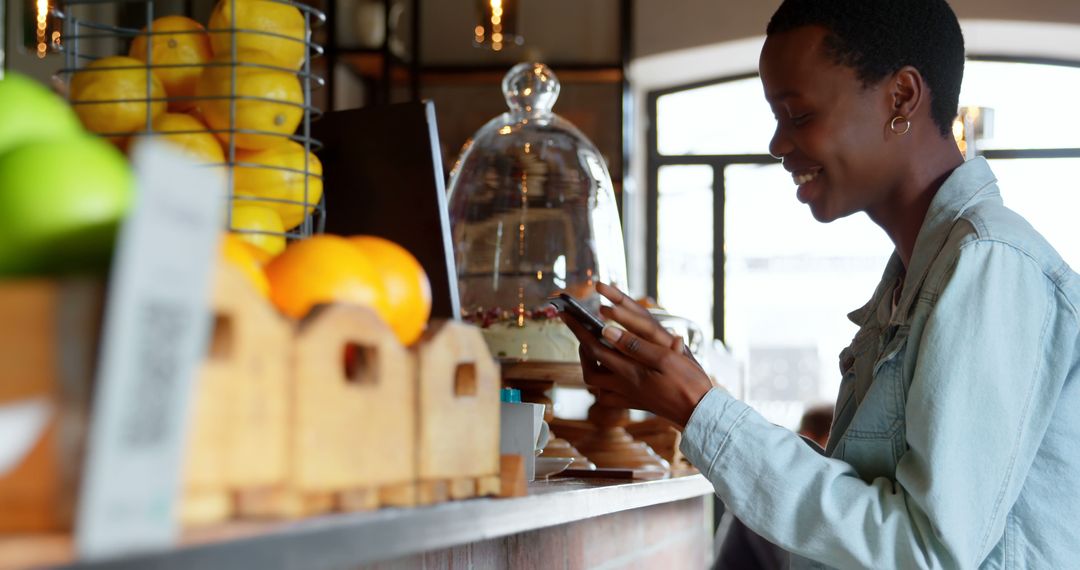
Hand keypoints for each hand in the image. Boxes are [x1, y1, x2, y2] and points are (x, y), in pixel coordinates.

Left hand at [559, 282, 713, 428]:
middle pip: (590, 367)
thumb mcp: (666, 358)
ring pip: (597, 384)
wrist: (700, 413)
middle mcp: (624, 386)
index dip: (580, 330)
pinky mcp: (634, 404)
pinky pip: (608, 396)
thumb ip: (635, 345)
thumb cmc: (688, 383)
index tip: (569, 315)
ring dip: (590, 364)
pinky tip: (608, 373)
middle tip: (578, 328)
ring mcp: (627, 397)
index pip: (595, 348)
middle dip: (580, 344)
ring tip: (592, 347)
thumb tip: (607, 331)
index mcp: (630, 372)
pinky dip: (602, 384)